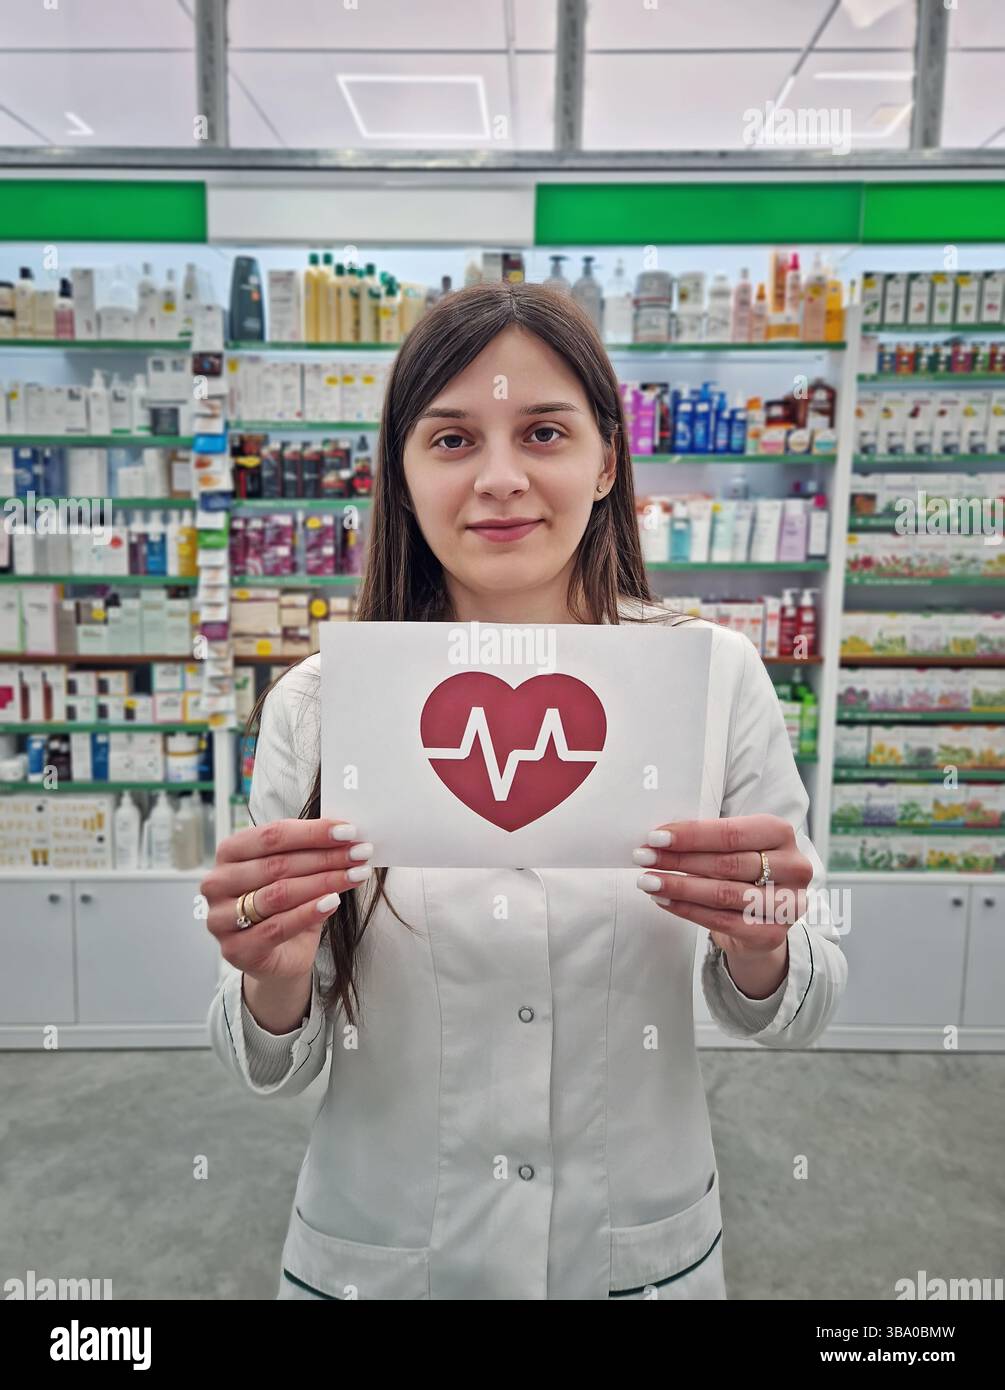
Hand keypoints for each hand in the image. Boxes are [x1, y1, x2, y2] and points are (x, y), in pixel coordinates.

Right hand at [202, 818, 372, 980]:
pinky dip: (309, 912)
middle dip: (325, 857)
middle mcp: (218, 882)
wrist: (277, 956)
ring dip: (324, 882)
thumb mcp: (294, 871)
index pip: (272, 835)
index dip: (313, 832)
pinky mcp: (235, 948)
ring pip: (279, 894)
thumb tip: (346, 833)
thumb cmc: (284, 905)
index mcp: (229, 853)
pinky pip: (277, 927)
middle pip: (278, 864)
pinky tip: (333, 902)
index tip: (348, 831)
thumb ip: (308, 851)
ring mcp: (221, 917)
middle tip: (360, 853)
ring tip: (356, 875)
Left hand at [633, 814, 811, 994]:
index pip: (731, 833)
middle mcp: (793, 867)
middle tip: (643, 857)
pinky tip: (663, 900)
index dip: (691, 836)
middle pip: (726, 863)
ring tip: (647, 881)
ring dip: (679, 886)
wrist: (763, 917)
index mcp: (781, 834)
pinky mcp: (772, 933)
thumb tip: (658, 838)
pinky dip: (687, 909)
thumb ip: (707, 839)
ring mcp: (787, 903)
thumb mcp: (733, 846)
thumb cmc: (742, 871)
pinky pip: (721, 920)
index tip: (655, 836)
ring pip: (723, 894)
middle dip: (678, 860)